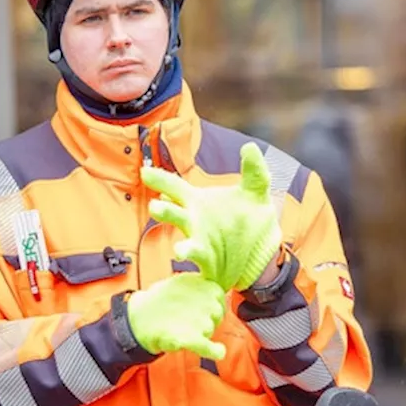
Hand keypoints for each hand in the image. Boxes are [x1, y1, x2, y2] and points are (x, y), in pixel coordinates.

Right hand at [126, 273, 227, 361]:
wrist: (137, 319)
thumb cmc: (157, 302)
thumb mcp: (179, 282)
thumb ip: (197, 287)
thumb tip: (213, 295)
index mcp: (199, 283)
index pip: (218, 296)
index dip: (210, 304)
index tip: (198, 308)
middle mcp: (202, 299)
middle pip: (217, 314)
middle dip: (207, 318)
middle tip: (186, 320)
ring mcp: (198, 319)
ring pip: (210, 330)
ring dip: (200, 332)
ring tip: (180, 329)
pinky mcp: (190, 338)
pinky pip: (209, 347)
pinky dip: (215, 350)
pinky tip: (218, 351)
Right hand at [142, 143, 282, 291]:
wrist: (260, 251)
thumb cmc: (248, 218)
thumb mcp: (255, 191)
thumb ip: (254, 169)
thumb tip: (250, 147)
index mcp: (198, 201)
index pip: (174, 187)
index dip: (159, 180)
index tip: (144, 173)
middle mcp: (193, 221)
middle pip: (174, 213)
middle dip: (164, 211)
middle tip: (154, 207)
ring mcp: (199, 240)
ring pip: (184, 239)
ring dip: (181, 248)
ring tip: (175, 246)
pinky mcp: (208, 259)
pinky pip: (197, 258)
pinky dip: (190, 256)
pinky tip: (183, 254)